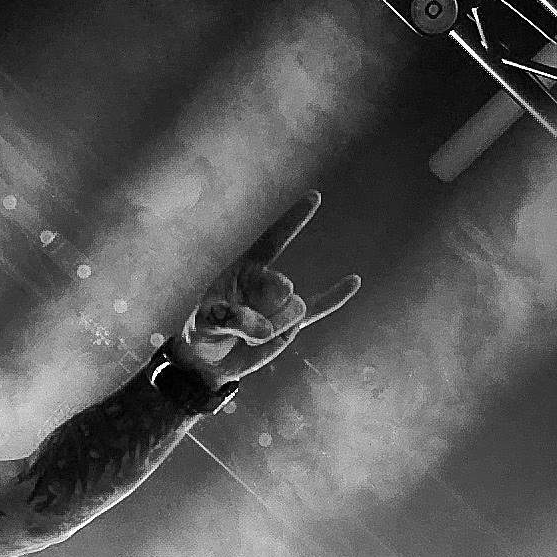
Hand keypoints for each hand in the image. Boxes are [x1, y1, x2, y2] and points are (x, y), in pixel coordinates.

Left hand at [167, 192, 362, 381]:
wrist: (210, 360)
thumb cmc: (202, 332)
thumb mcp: (205, 322)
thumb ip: (230, 320)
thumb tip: (264, 329)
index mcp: (245, 267)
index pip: (273, 239)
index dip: (293, 220)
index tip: (315, 196)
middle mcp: (267, 280)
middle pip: (283, 287)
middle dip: (261, 312)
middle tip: (235, 328)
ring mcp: (281, 302)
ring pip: (295, 310)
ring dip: (273, 329)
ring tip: (249, 337)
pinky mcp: (291, 325)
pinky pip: (318, 308)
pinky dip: (335, 297)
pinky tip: (353, 281)